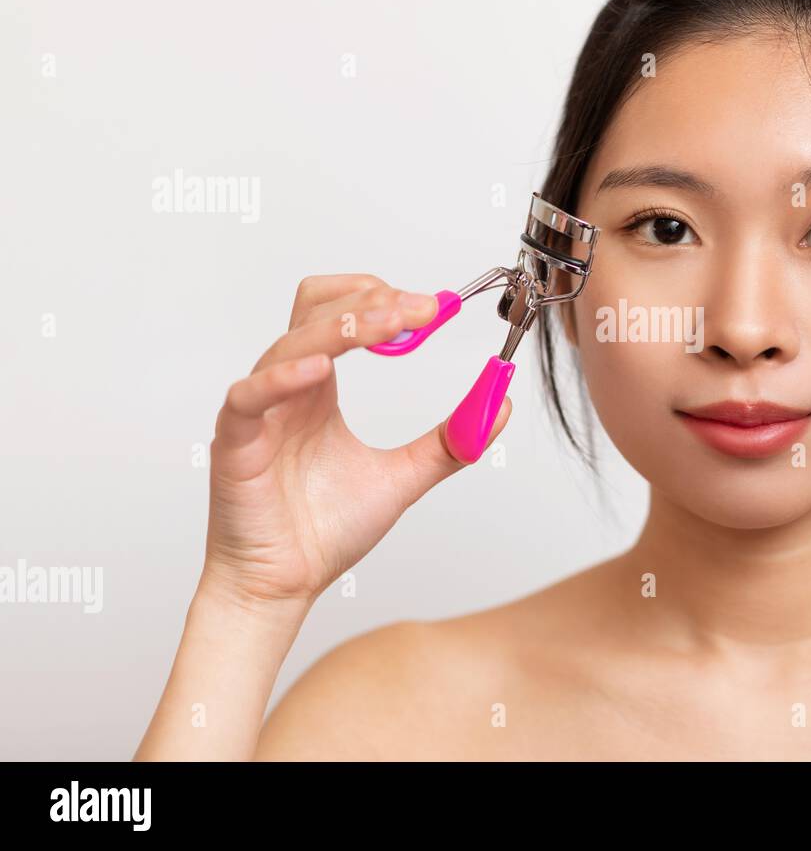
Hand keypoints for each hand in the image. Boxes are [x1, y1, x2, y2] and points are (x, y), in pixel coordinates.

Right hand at [200, 274, 510, 606]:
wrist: (283, 585)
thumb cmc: (322, 531)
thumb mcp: (404, 477)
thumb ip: (450, 442)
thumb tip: (500, 407)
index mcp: (320, 389)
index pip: (341, 311)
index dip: (384, 300)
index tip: (436, 309)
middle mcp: (289, 389)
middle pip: (316, 308)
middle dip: (371, 300)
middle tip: (424, 309)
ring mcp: (260, 411)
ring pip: (292, 343)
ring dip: (345, 326)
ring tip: (392, 324)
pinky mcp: (235, 442)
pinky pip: (250, 396)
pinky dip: (282, 376)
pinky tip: (321, 369)